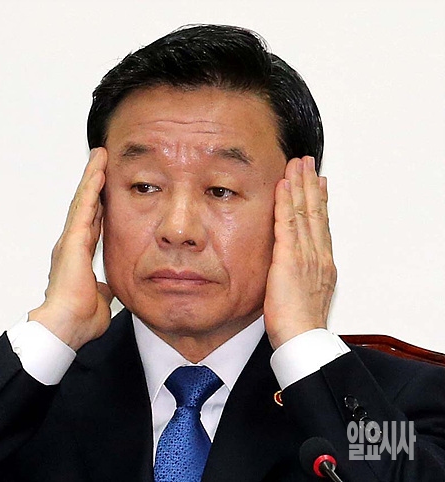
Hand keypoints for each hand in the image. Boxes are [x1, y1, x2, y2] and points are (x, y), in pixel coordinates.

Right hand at [29, 148, 112, 350]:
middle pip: (86, 206)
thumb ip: (104, 289)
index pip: (93, 224)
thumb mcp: (100, 299)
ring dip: (92, 178)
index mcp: (78, 256)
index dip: (98, 205)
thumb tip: (109, 289)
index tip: (105, 190)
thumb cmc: (78, 320)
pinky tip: (98, 171)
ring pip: (83, 201)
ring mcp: (70, 241)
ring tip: (99, 156)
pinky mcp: (72, 241)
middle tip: (100, 161)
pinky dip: (91, 188)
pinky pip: (84, 208)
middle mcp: (72, 245)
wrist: (65, 328)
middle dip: (93, 183)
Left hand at [263, 156, 336, 348]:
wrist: (302, 340)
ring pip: (303, 212)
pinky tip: (283, 185)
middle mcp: (317, 255)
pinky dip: (284, 203)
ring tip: (297, 164)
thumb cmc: (300, 325)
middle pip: (315, 211)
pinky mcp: (289, 259)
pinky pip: (286, 224)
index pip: (320, 224)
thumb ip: (299, 277)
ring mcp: (305, 255)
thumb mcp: (303, 295)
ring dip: (299, 185)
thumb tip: (292, 270)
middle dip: (310, 184)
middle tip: (308, 163)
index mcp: (322, 264)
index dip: (318, 201)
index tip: (317, 183)